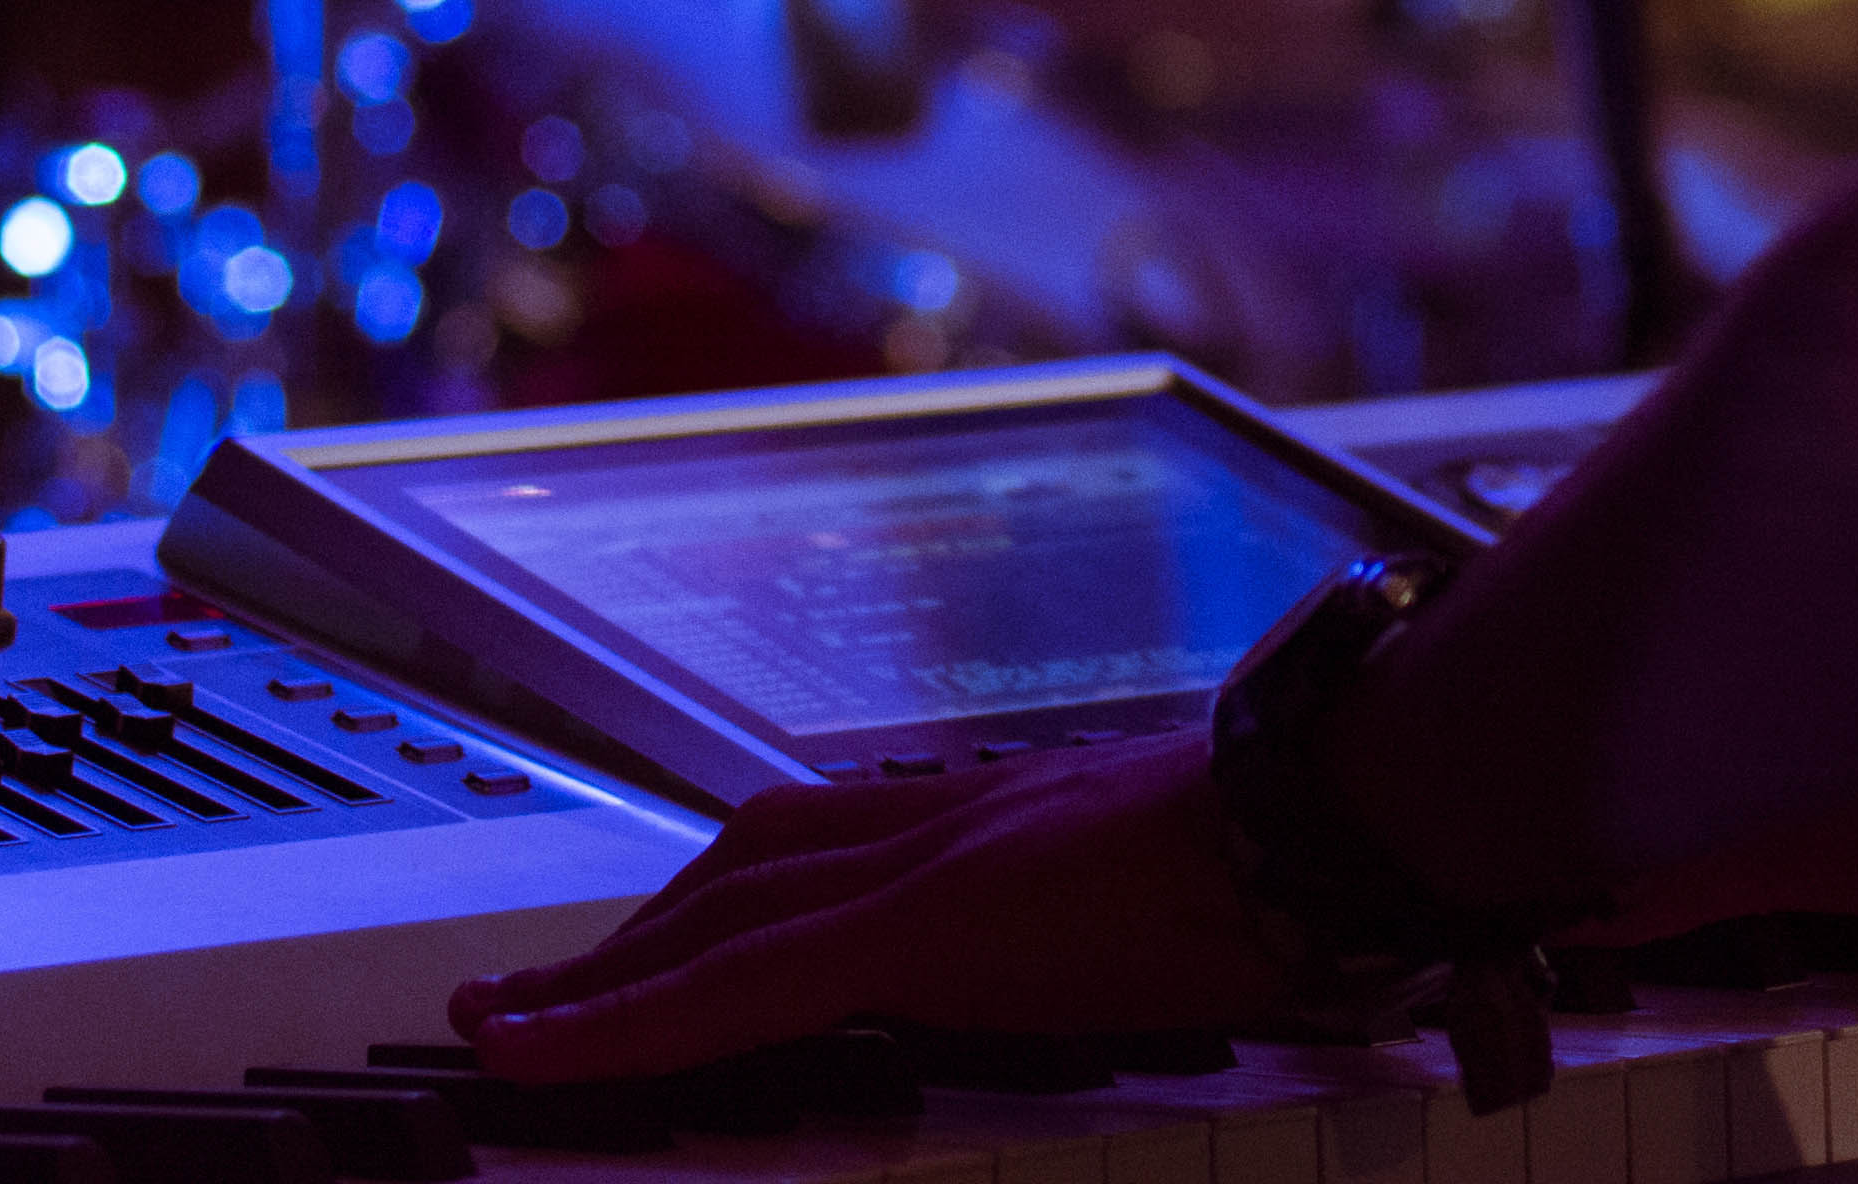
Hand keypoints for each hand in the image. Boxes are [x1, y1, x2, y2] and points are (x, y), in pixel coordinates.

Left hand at [452, 731, 1287, 1075]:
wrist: (1348, 806)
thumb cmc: (1304, 856)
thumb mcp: (1182, 897)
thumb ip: (1113, 924)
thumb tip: (1129, 963)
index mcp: (998, 822)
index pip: (815, 848)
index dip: (710, 899)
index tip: (636, 949)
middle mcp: (943, 822)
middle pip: (740, 868)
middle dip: (628, 937)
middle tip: (522, 995)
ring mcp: (930, 860)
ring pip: (716, 910)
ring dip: (603, 972)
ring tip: (510, 1027)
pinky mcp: (929, 921)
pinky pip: (739, 982)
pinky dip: (629, 1018)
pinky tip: (545, 1051)